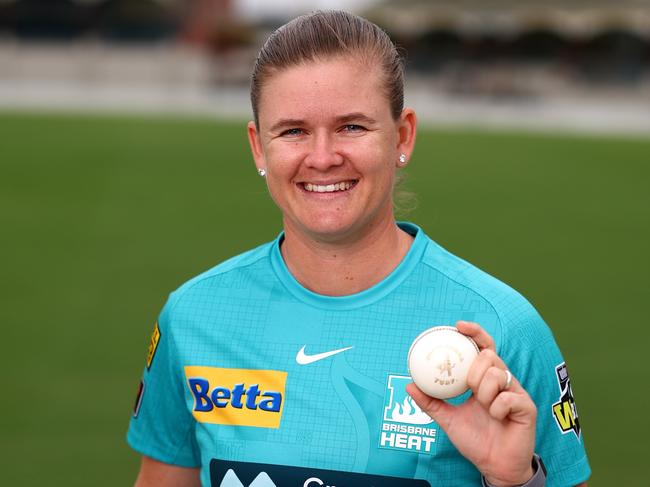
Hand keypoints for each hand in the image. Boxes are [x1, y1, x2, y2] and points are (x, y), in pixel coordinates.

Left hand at [406, 321, 536, 486]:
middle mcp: (501, 381)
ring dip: (484, 393)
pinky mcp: (527, 407)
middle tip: (470, 389)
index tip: (458, 325)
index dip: (474, 333)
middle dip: (474, 371)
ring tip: (484, 408)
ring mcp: (515, 392)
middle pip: (489, 356)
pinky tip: (498, 418)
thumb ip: (430, 403)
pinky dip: (497, 409)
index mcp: (484, 379)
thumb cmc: (476, 440)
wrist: (494, 466)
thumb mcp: (447, 419)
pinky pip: (508, 397)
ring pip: (498, 374)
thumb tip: (409, 385)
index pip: (482, 348)